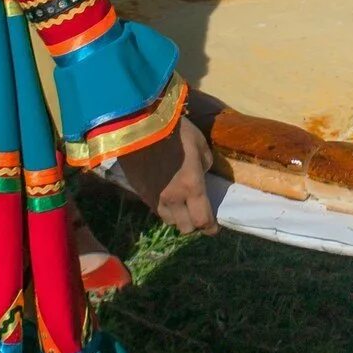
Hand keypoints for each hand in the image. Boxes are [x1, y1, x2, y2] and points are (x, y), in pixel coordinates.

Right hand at [117, 116, 217, 233]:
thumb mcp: (199, 143)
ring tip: (181, 206)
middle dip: (194, 224)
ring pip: (169, 221)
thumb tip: (202, 173)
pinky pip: (155, 209)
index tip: (213, 228)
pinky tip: (166, 197)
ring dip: (178, 218)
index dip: (210, 227)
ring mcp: (154, 198)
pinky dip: (164, 209)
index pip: (202, 219)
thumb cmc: (174, 131)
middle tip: (198, 214)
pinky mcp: (140, 193)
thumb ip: (205, 163)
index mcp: (192, 186)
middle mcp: (173, 198)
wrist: (138, 125)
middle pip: (185, 227)